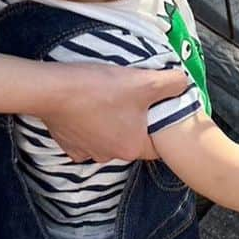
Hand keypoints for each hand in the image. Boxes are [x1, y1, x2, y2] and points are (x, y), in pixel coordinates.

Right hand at [41, 65, 188, 161]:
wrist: (53, 89)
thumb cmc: (101, 89)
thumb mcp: (145, 82)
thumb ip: (172, 83)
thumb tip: (185, 83)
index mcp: (132, 148)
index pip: (156, 143)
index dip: (160, 125)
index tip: (157, 109)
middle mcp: (110, 156)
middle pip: (132, 139)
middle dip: (136, 122)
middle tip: (134, 99)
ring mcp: (87, 152)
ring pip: (109, 137)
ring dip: (112, 122)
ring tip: (111, 100)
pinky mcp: (68, 144)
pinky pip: (88, 136)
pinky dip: (90, 124)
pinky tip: (90, 107)